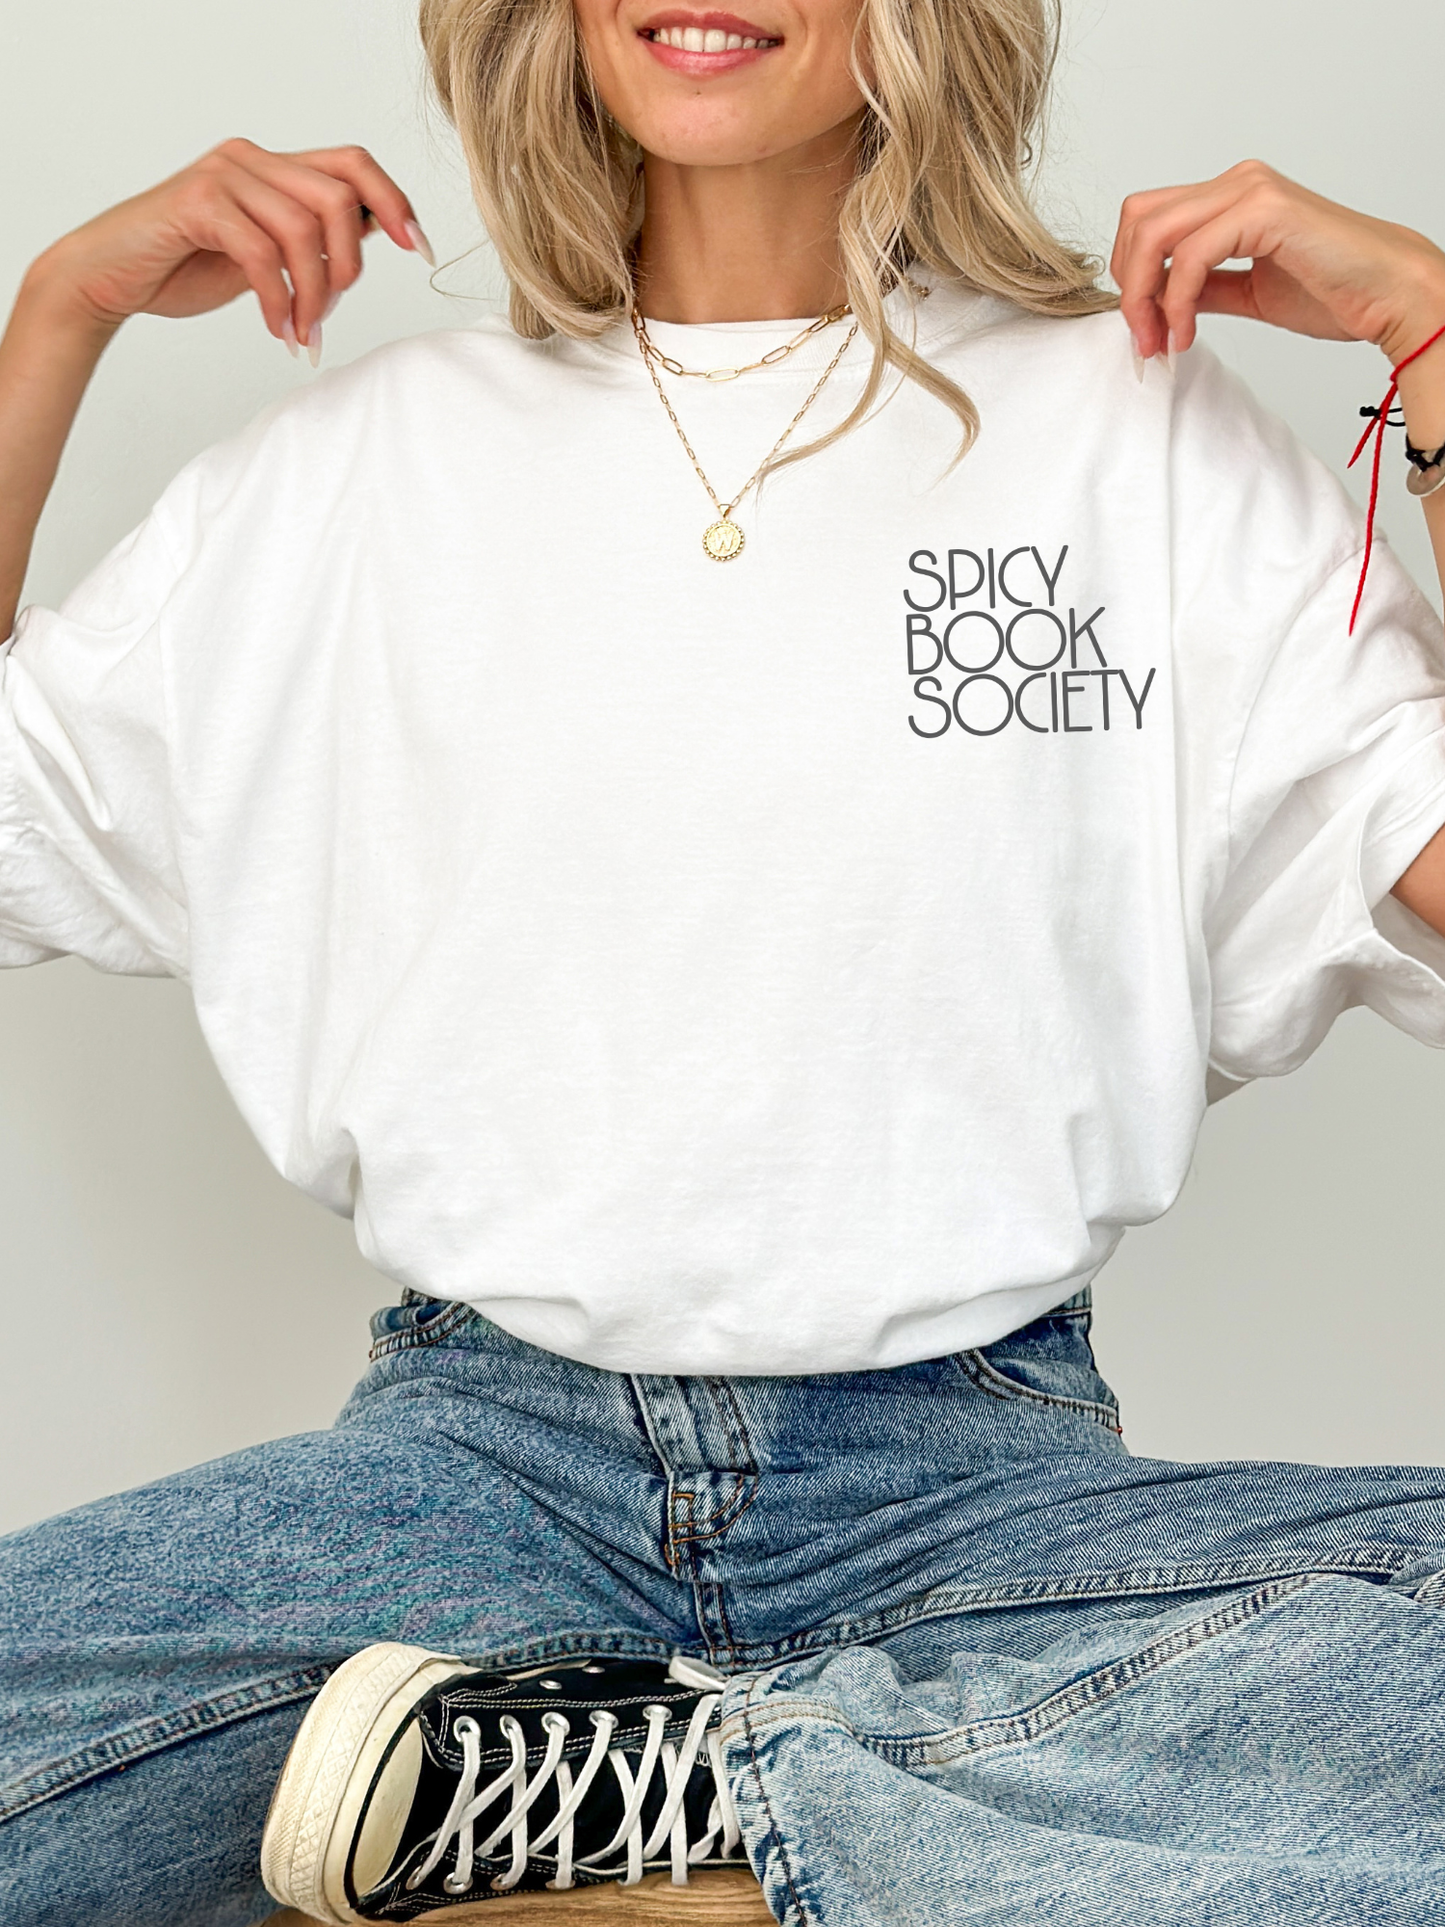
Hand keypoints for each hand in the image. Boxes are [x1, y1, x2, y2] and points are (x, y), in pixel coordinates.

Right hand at [25, 138, 430, 359]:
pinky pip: (263, 252)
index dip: (396, 202)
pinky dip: (278, 299)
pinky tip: (276, 328)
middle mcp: (252, 158)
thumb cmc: (186, 266)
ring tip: (301, 332)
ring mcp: (225, 174)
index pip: (354, 163)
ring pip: (305, 229)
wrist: (111, 277)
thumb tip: (373, 228)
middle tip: (326, 317)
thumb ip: (312, 237)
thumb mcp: (267, 254)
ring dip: (314, 295)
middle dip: (349, 269)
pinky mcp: (199, 201)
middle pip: (340, 198)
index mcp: (275, 167)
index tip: (419, 250)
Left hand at [1111, 160, 1444, 370]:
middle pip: (1140, 218)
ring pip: (1155, 232)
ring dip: (1145, 297)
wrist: (1389, 296)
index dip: (1132, 274)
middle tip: (1145, 339)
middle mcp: (1238, 183)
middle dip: (1130, 286)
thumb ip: (1203, 288)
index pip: (1149, 219)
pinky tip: (1187, 334)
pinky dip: (1177, 302)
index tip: (1145, 330)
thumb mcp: (1247, 294)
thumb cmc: (1334, 293)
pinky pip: (1192, 255)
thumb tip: (1158, 301)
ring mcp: (1251, 190)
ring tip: (1162, 341)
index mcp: (1232, 196)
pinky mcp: (1264, 211)